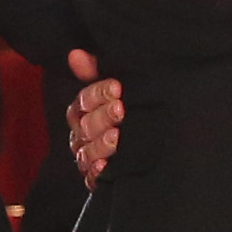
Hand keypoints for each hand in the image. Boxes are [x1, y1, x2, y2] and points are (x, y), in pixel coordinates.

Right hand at [64, 50, 121, 182]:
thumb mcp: (117, 90)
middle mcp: (81, 134)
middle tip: (121, 109)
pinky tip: (107, 166)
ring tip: (117, 137)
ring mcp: (87, 157)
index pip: (83, 100)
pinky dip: (96, 172)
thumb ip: (96, 72)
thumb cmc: (129, 109)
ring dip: (100, 144)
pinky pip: (90, 177)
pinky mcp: (96, 178)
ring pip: (85, 151)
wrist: (155, 146)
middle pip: (85, 126)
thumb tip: (76, 54)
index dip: (99, 92)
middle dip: (103, 116)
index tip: (118, 87)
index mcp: (83, 111)